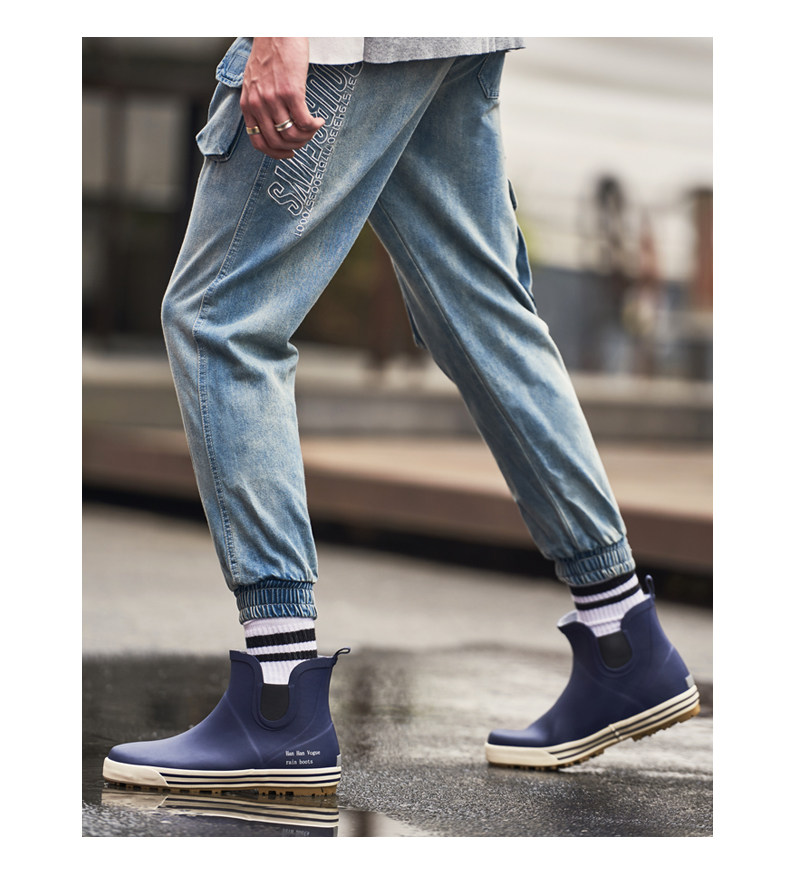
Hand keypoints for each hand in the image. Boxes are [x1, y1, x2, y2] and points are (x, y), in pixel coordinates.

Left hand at [241, 37, 323, 158]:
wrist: (277, 30)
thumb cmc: (269, 53)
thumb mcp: (254, 82)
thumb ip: (259, 103)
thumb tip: (272, 124)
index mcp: (248, 104)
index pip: (258, 142)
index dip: (275, 153)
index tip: (288, 152)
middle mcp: (259, 104)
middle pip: (277, 143)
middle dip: (295, 147)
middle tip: (305, 140)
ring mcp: (274, 99)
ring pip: (292, 135)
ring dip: (306, 137)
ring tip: (313, 128)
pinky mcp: (291, 92)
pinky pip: (304, 122)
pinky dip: (314, 126)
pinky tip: (320, 120)